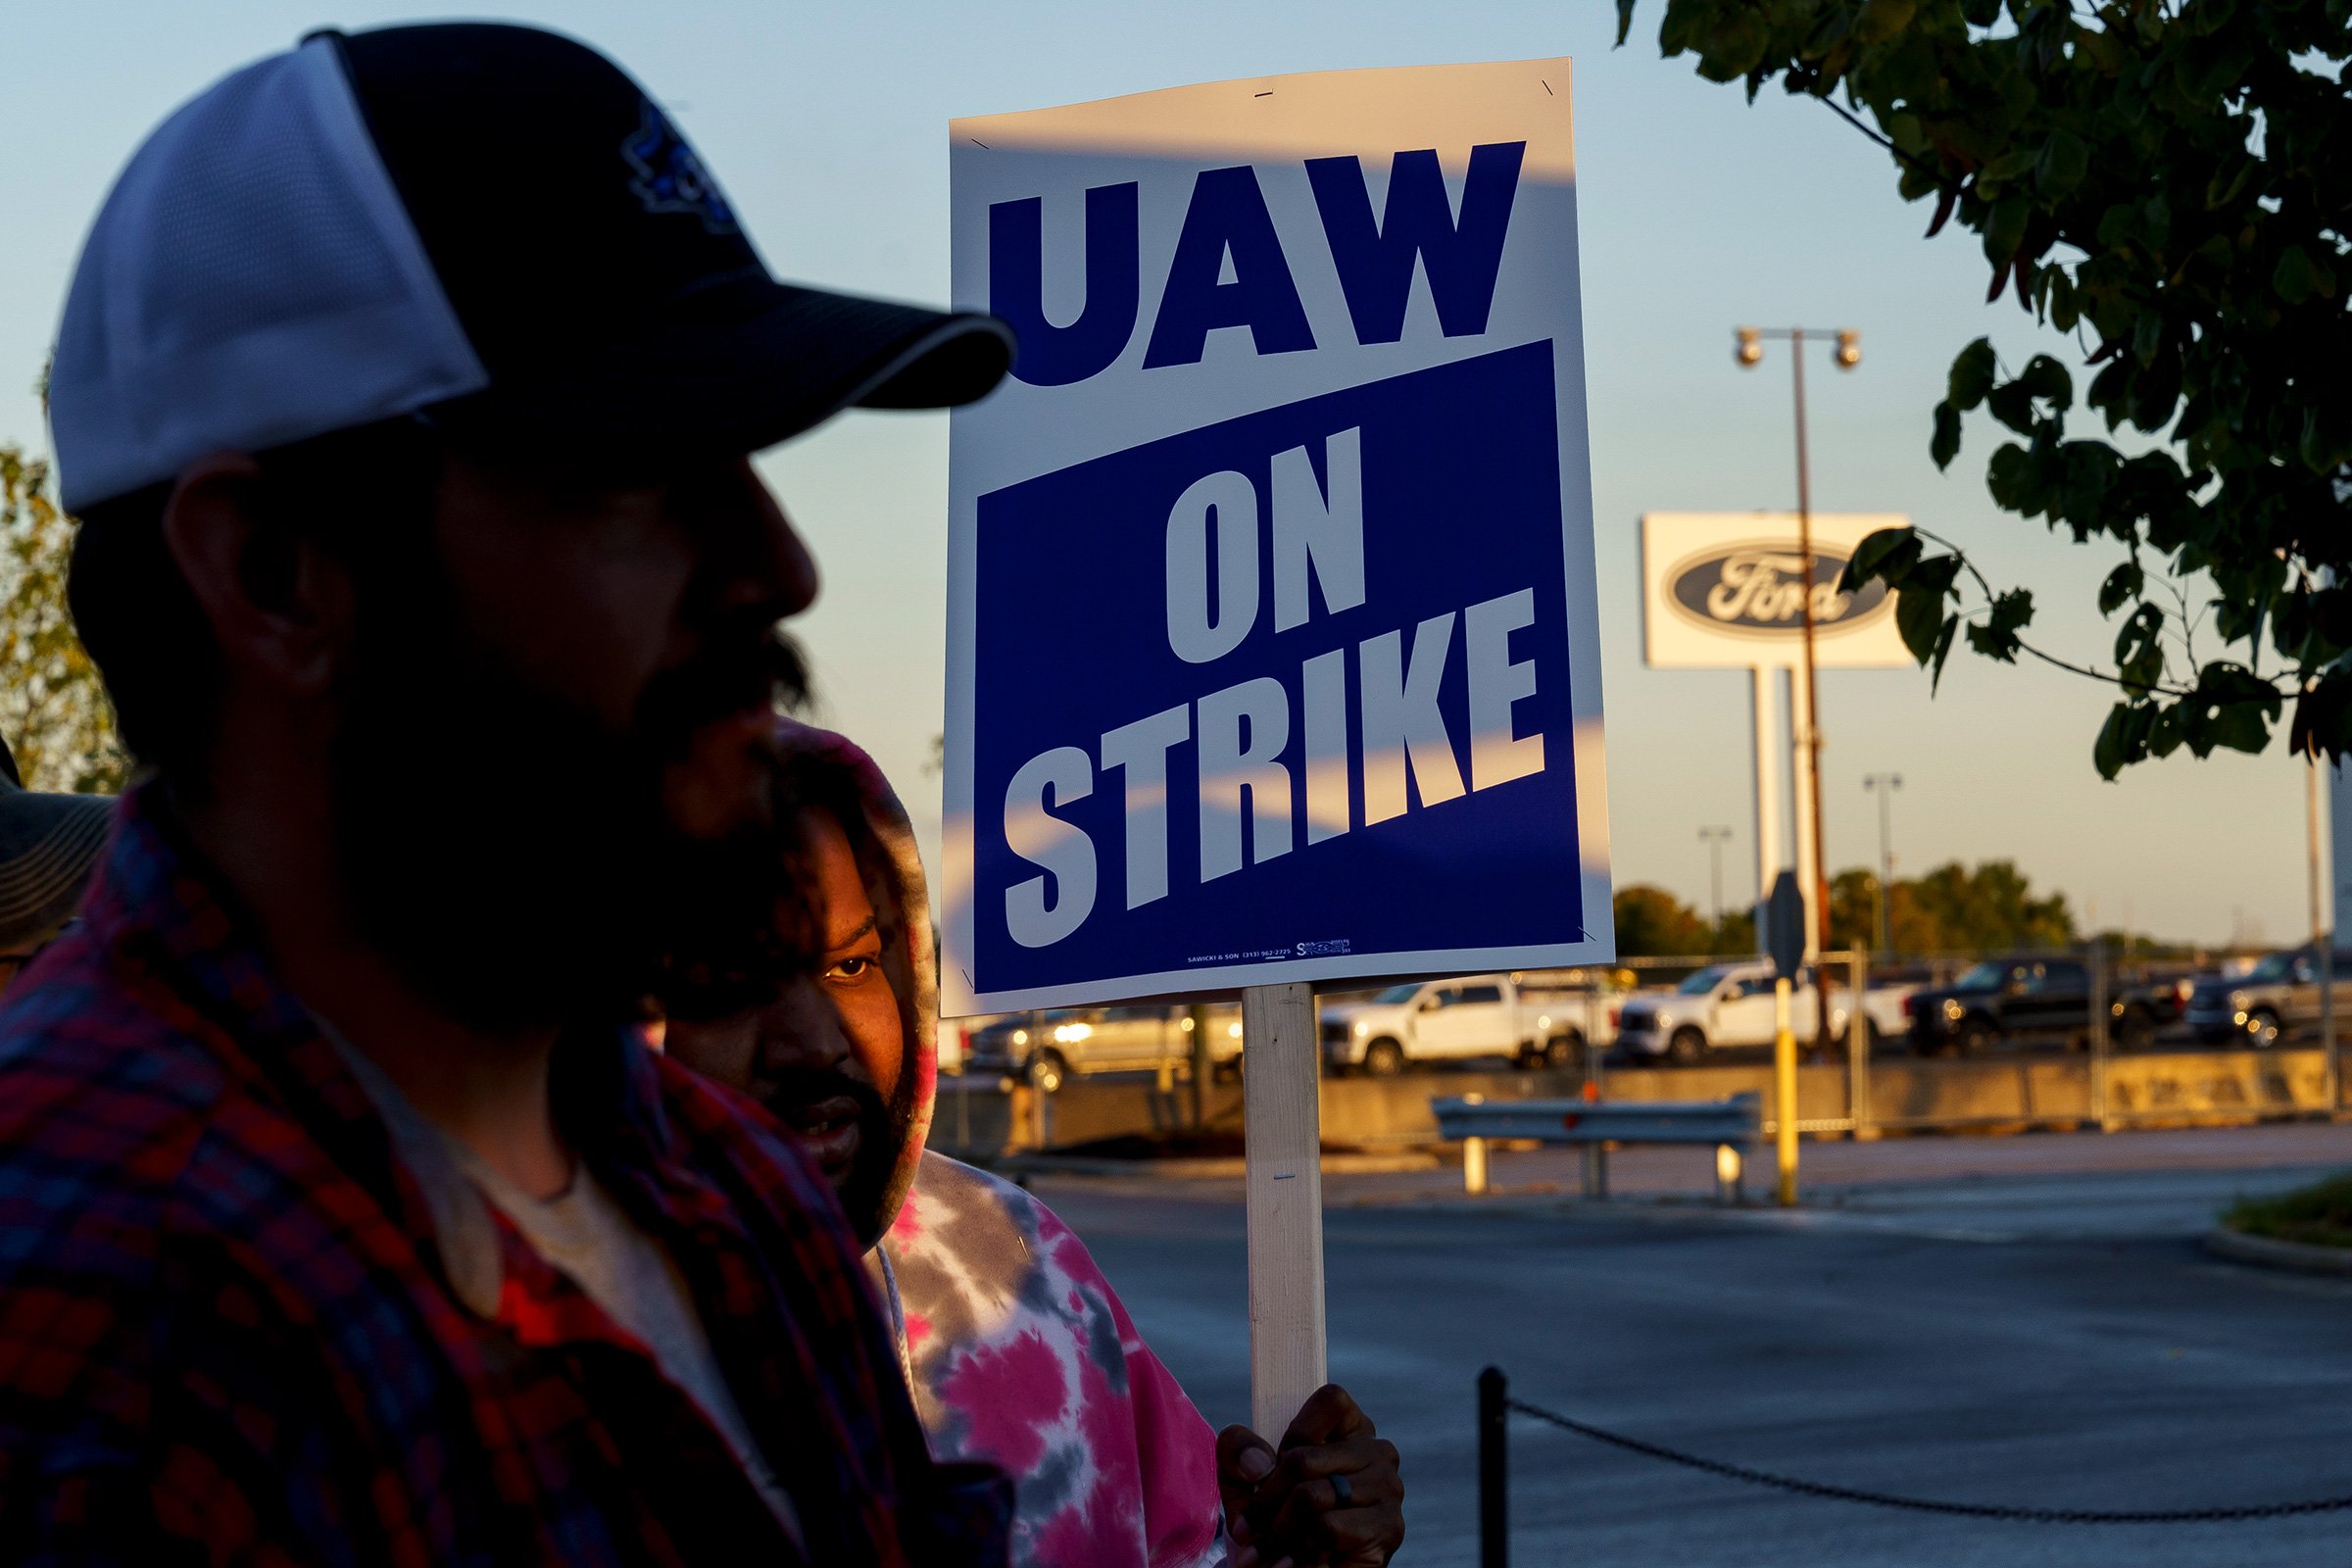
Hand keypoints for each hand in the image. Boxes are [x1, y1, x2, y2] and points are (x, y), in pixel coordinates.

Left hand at [1216, 1383, 1403, 1567]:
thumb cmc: (1274, 1518)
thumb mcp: (1242, 1480)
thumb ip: (1237, 1451)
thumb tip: (1259, 1463)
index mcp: (1350, 1428)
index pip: (1332, 1399)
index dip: (1294, 1434)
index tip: (1273, 1470)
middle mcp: (1377, 1451)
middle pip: (1304, 1458)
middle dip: (1265, 1502)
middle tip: (1246, 1532)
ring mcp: (1388, 1487)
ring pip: (1311, 1497)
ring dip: (1276, 1533)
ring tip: (1260, 1555)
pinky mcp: (1389, 1527)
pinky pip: (1327, 1529)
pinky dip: (1299, 1552)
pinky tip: (1289, 1564)